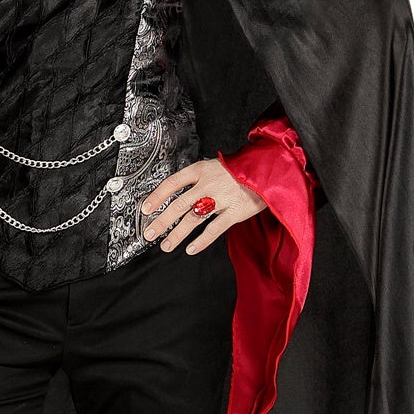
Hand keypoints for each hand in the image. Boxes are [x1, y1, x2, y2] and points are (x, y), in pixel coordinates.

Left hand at [140, 158, 267, 254]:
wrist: (268, 168)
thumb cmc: (240, 169)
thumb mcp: (215, 165)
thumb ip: (197, 178)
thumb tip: (176, 190)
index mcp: (201, 170)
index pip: (172, 183)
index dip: (157, 196)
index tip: (145, 208)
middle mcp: (209, 183)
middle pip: (179, 204)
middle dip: (162, 221)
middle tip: (149, 233)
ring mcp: (222, 198)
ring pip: (193, 219)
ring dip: (177, 234)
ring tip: (166, 245)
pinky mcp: (235, 211)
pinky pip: (215, 229)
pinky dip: (201, 240)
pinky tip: (190, 249)